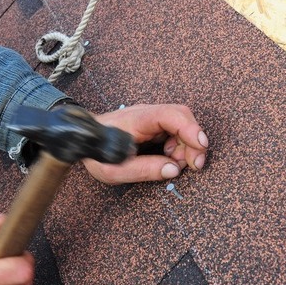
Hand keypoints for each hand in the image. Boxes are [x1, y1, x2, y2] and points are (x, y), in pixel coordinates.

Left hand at [84, 103, 207, 183]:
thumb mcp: (115, 169)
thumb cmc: (96, 152)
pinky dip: (179, 147)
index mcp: (137, 119)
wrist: (84, 140)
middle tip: (195, 165)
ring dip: (187, 146)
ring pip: (182, 125)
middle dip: (194, 141)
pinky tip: (169, 159)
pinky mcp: (154, 126)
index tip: (201, 145)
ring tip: (176, 165)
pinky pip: (175, 132)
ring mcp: (152, 118)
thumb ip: (143, 170)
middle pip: (182, 118)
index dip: (189, 128)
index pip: (170, 115)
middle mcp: (148, 114)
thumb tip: (173, 170)